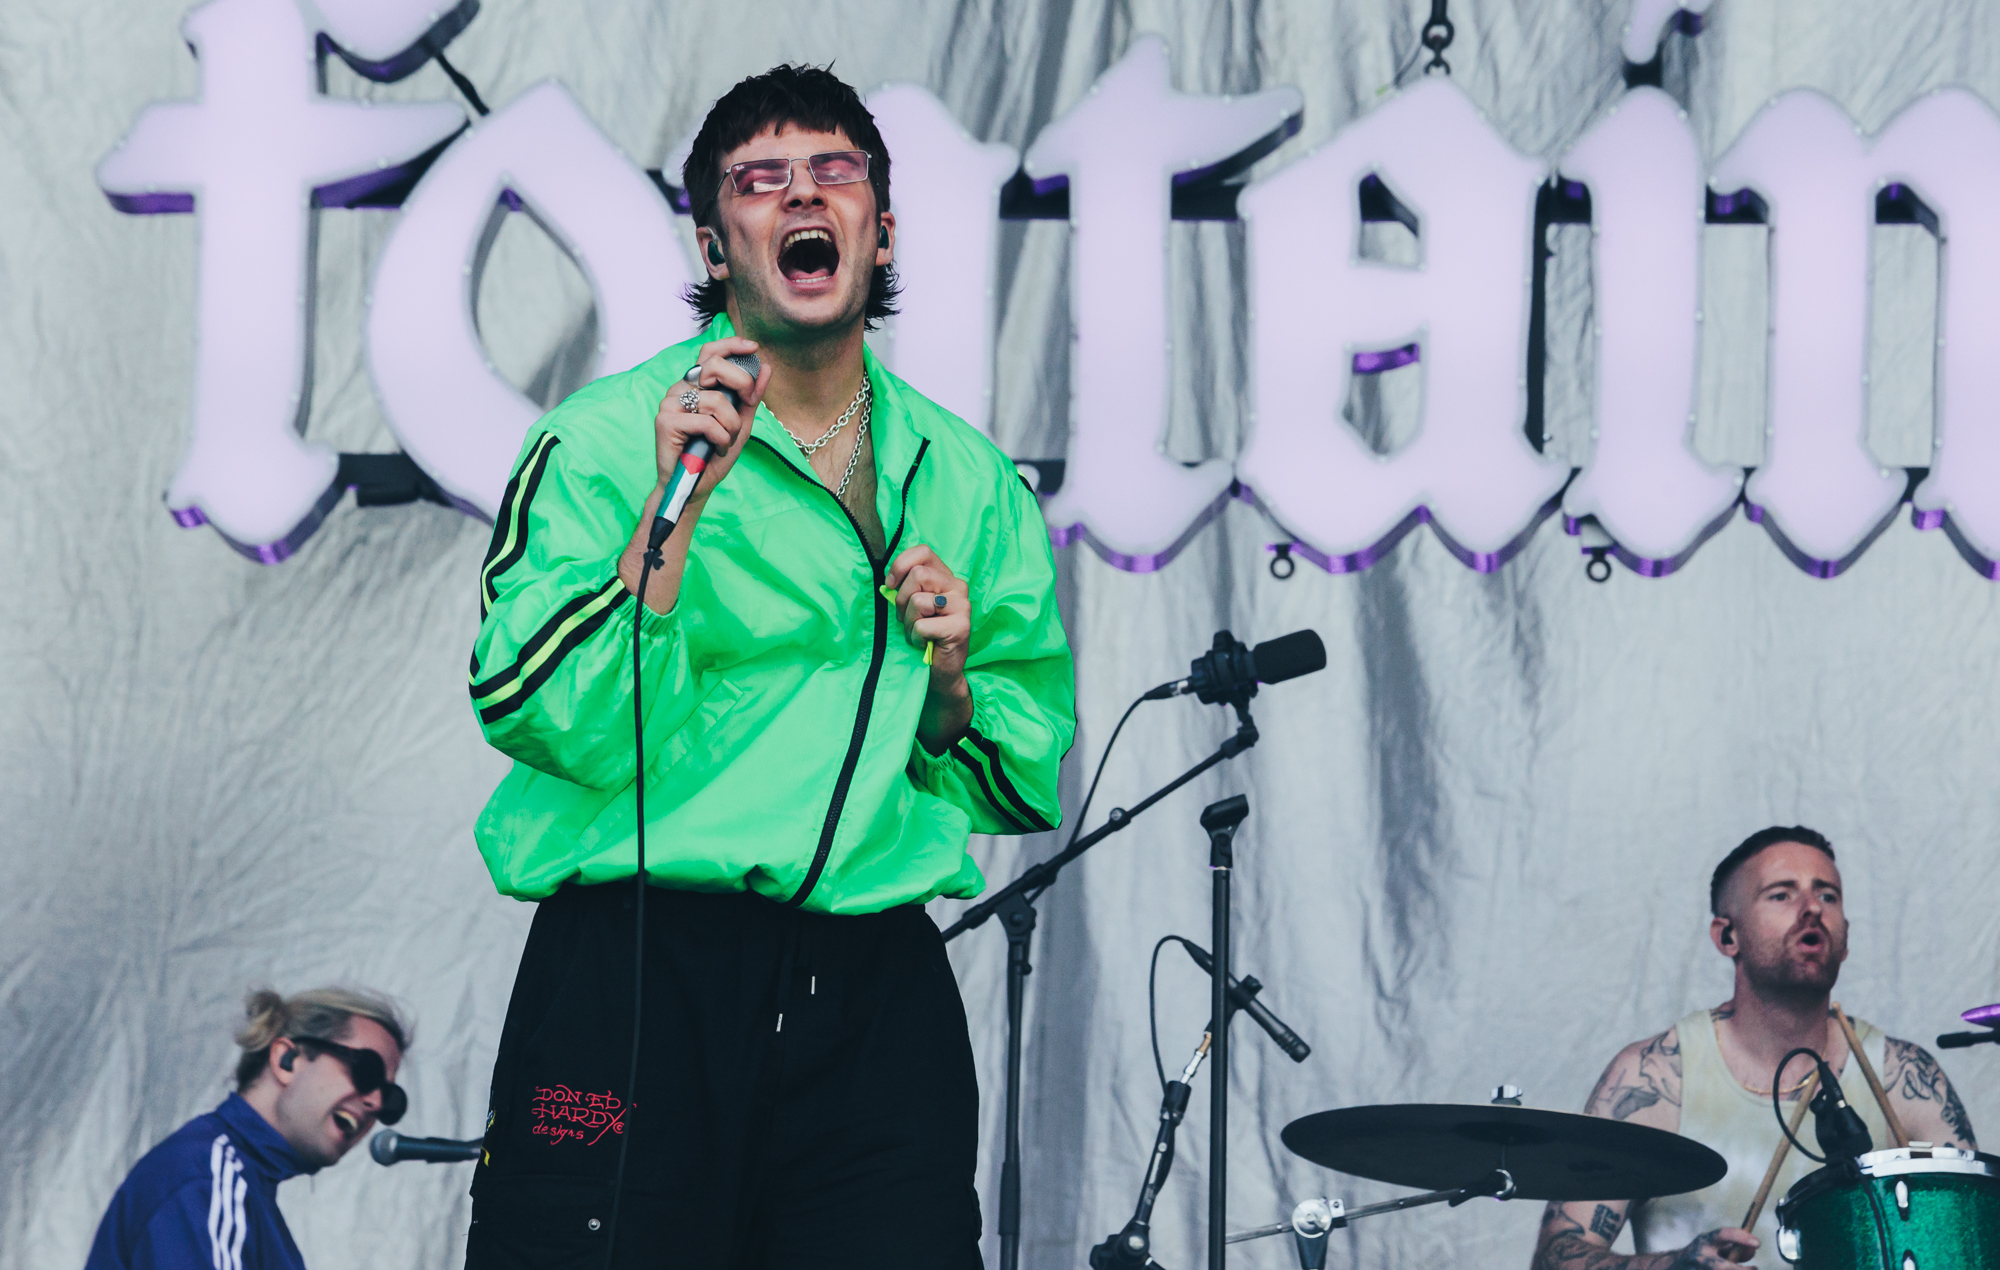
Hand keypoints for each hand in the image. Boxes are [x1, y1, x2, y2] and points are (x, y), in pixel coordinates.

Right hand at [653, 336, 769, 504]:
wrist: (695, 486)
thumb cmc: (714, 455)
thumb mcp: (740, 424)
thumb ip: (752, 397)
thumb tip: (767, 368)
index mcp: (696, 386)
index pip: (709, 353)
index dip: (731, 345)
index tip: (754, 348)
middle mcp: (681, 389)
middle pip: (713, 366)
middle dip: (741, 382)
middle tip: (748, 402)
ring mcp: (670, 403)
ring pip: (715, 400)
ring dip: (731, 425)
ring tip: (725, 441)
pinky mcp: (666, 421)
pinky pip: (706, 421)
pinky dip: (720, 437)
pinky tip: (715, 448)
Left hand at [887, 544, 971, 751]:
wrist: (939, 673)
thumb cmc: (922, 637)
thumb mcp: (911, 606)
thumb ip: (905, 587)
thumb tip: (886, 583)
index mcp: (946, 577)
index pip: (923, 551)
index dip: (900, 566)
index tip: (891, 586)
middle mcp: (958, 587)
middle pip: (918, 575)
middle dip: (901, 601)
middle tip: (907, 619)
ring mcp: (962, 606)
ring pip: (918, 600)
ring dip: (909, 622)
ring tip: (918, 633)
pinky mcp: (961, 627)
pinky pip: (922, 625)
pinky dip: (916, 638)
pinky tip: (925, 644)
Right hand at [1670, 1229, 1757, 1268]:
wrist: (1674, 1266)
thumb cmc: (1701, 1254)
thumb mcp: (1714, 1246)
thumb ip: (1733, 1247)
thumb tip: (1752, 1249)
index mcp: (1705, 1242)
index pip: (1722, 1235)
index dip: (1740, 1237)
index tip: (1757, 1243)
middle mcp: (1700, 1257)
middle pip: (1722, 1267)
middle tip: (1754, 1268)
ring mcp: (1696, 1269)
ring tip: (1743, 1269)